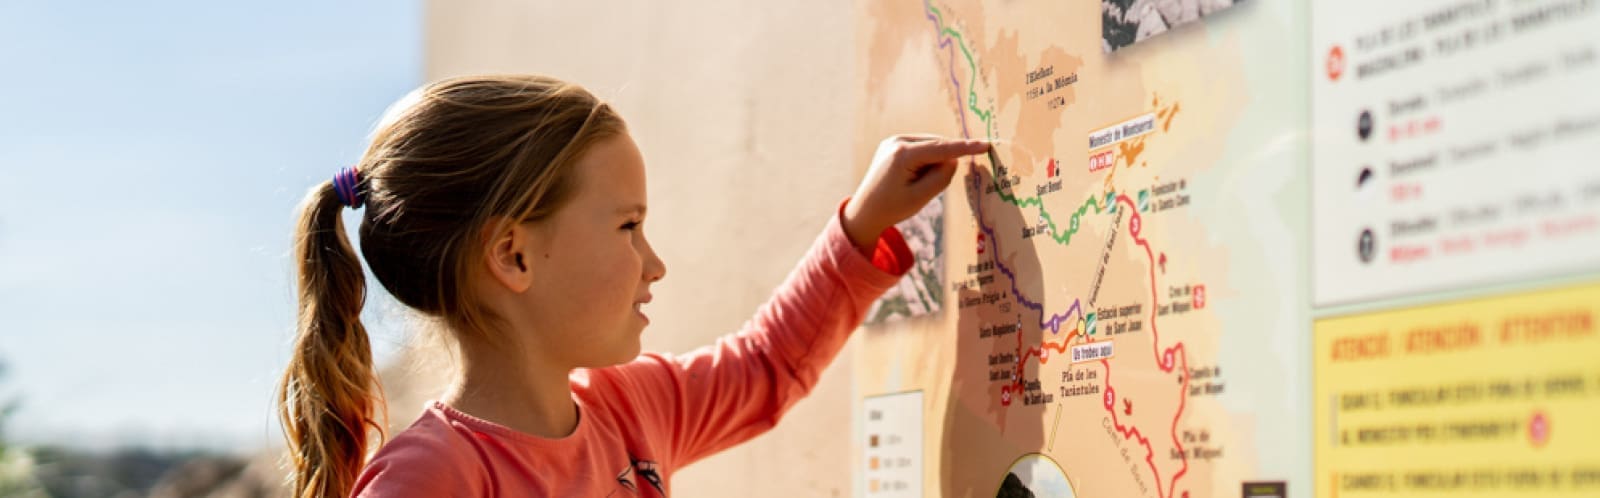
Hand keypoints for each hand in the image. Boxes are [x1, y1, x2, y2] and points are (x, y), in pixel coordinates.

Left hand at [842, 135, 990, 250]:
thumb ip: (942, 177)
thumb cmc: (892, 208)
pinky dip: (925, 162)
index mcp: (903, 155)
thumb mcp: (921, 197)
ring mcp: (894, 141)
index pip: (942, 148)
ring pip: (930, 148)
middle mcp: (897, 141)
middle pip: (937, 147)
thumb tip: (953, 159)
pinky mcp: (893, 145)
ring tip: (913, 184)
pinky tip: (910, 178)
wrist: (864, 211)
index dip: (965, 148)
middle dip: (940, 165)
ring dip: (933, 164)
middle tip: (923, 188)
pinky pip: (921, 149)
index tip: (985, 144)